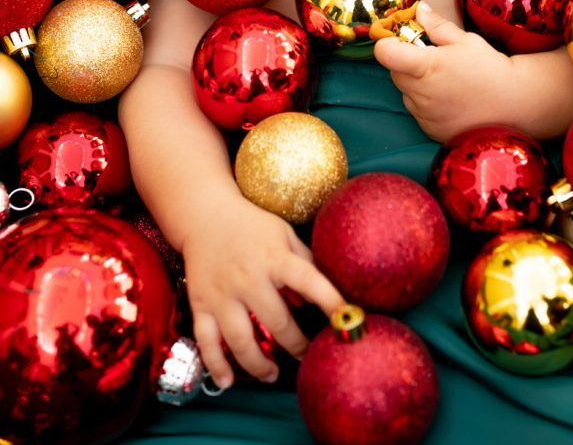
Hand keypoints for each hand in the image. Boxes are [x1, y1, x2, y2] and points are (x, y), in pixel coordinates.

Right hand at [182, 192, 344, 388]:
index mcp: (274, 257)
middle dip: (297, 344)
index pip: (307, 280)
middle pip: (276, 321)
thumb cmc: (252, 226)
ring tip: (273, 374)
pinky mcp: (201, 304)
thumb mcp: (283, 233)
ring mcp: (222, 294)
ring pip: (240, 340)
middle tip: (308, 355)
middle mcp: (248, 278)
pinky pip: (206, 341)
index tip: (346, 318)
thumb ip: (304, 260)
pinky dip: (216, 365)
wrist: (205, 215)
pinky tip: (226, 382)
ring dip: (259, 364)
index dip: (329, 300)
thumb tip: (330, 288)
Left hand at [373, 1, 513, 140]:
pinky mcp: (430, 130)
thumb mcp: (465, 40)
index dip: (388, 44)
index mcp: (426, 66)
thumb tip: (419, 9)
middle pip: (395, 73)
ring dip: (416, 85)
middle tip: (433, 59)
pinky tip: (450, 99)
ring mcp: (425, 114)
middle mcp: (420, 93)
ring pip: (406, 93)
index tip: (400, 40)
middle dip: (407, 63)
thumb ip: (436, 25)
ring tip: (446, 81)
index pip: (385, 53)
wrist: (515, 104)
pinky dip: (426, 104)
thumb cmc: (490, 68)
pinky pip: (418, 112)